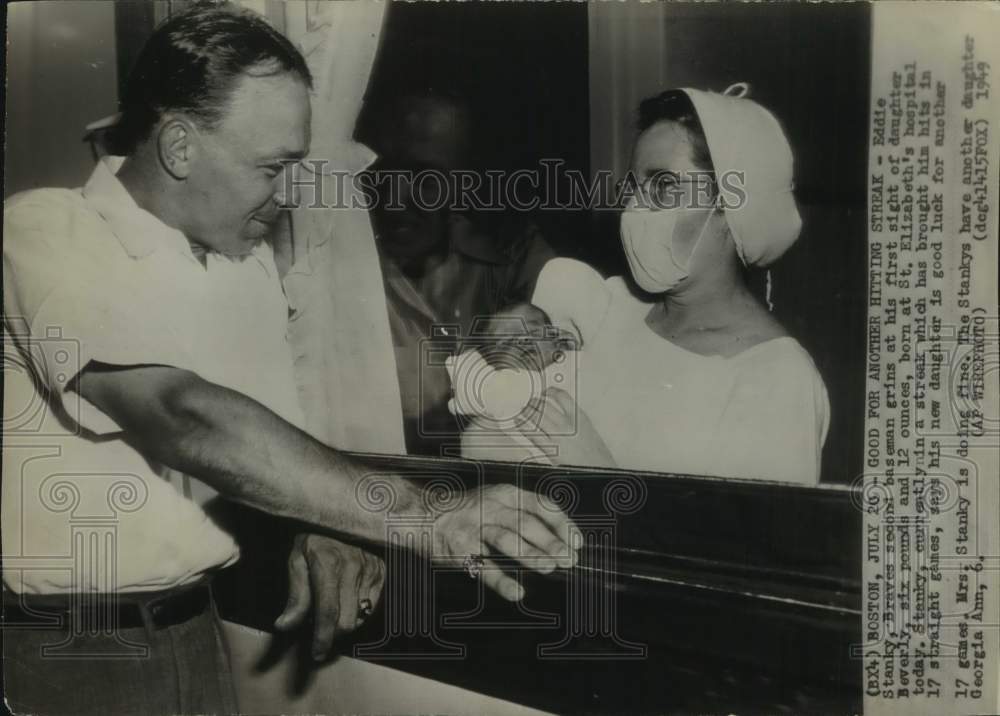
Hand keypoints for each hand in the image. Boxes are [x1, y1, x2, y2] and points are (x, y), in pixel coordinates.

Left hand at [274, 533, 384, 660]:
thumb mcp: (296, 560)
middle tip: (320, 629)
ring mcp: (370, 569)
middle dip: (333, 633)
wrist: (340, 516)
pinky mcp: (381, 571)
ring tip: (333, 609)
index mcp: (328, 564)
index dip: (322, 638)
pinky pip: (372, 606)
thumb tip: (285, 625)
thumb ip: (295, 595)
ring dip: (345, 621)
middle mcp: (353, 567)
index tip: (317, 653)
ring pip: (361, 616)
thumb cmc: (314, 538)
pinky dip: (358, 610)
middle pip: (347, 621)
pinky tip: (347, 599)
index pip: (327, 612)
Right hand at [431, 482, 581, 601]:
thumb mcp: (497, 500)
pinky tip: (517, 592)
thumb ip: (524, 514)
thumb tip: (561, 540)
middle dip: (550, 542)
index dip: (561, 523)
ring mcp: (473, 527)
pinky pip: (483, 567)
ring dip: (530, 555)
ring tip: (549, 567)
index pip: (540, 505)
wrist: (423, 514)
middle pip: (526, 523)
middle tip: (569, 559)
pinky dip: (501, 581)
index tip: (577, 541)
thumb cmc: (468, 511)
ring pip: (507, 540)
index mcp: (505, 493)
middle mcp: (490, 506)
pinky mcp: (459, 549)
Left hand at [523, 388, 615, 467]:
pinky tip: (519, 422)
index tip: (546, 391)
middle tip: (530, 400)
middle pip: (546, 405)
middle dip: (536, 401)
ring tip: (522, 409)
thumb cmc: (597, 454)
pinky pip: (534, 434)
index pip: (562, 396)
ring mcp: (558, 436)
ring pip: (538, 417)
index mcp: (579, 417)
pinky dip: (524, 426)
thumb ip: (575, 419)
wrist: (598, 469)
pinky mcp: (551, 449)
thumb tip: (562, 411)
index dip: (551, 391)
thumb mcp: (588, 430)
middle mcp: (568, 424)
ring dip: (528, 411)